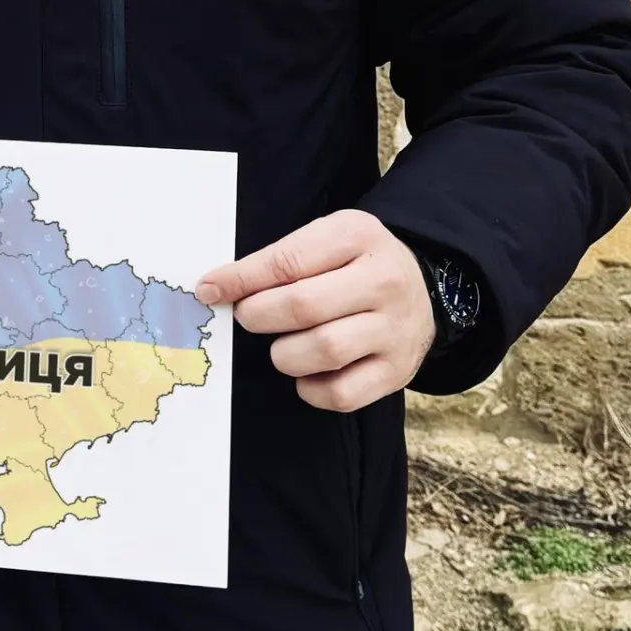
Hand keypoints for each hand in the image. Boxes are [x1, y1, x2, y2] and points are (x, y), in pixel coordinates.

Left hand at [195, 209, 435, 411]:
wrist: (422, 288)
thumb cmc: (354, 263)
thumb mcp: (325, 239)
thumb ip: (277, 260)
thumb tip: (214, 288)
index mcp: (358, 236)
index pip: (288, 261)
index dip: (241, 279)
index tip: (209, 290)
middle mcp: (383, 281)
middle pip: (303, 307)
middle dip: (259, 316)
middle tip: (249, 317)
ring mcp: (394, 329)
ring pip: (323, 350)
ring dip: (285, 354)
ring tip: (283, 345)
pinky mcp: (397, 371)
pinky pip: (341, 394)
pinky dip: (311, 389)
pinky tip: (307, 373)